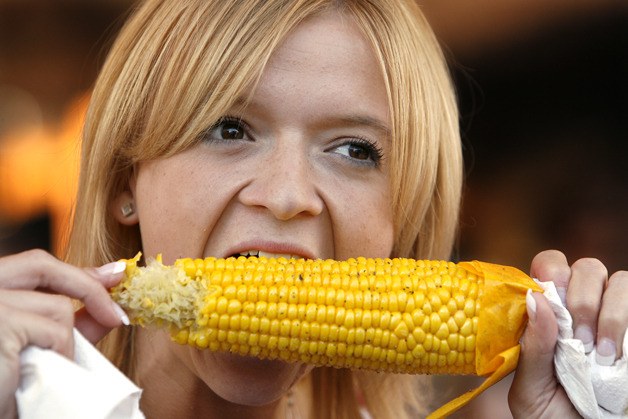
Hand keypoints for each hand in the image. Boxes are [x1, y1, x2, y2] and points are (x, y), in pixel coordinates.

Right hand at [0, 249, 126, 418]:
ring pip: (57, 306)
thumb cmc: (3, 381)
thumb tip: (108, 311)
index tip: (112, 276)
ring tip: (52, 368)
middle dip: (88, 286)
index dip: (75, 270)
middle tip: (115, 314)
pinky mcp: (2, 324)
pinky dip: (63, 354)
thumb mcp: (35, 346)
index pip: (34, 265)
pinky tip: (47, 375)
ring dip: (67, 340)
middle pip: (42, 266)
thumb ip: (63, 324)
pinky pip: (56, 332)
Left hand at [508, 250, 627, 416]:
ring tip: (602, 355)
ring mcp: (615, 317)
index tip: (550, 300)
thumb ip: (533, 348)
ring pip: (620, 281)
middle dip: (582, 299)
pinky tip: (621, 357)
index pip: (550, 265)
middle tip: (580, 340)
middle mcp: (582, 307)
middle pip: (587, 268)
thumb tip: (536, 299)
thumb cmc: (551, 416)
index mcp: (548, 312)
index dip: (551, 272)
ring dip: (611, 314)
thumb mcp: (531, 390)